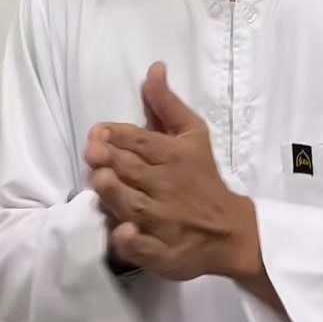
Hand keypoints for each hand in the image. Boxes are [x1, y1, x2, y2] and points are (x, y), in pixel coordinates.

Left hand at [86, 63, 260, 282]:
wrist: (229, 230)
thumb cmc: (202, 176)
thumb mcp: (192, 134)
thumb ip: (166, 104)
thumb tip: (154, 68)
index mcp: (174, 155)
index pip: (140, 141)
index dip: (115, 135)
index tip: (97, 132)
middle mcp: (167, 187)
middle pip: (131, 170)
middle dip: (109, 159)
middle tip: (93, 152)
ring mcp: (163, 223)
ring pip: (132, 205)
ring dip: (113, 192)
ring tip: (99, 180)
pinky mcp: (162, 253)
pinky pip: (142, 248)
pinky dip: (132, 241)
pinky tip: (124, 233)